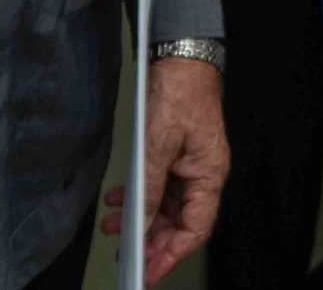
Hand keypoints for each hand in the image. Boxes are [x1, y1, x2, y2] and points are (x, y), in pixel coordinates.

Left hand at [100, 56, 226, 283]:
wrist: (181, 55)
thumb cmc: (180, 91)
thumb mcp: (159, 143)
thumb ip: (152, 187)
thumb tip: (143, 223)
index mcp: (209, 174)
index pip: (195, 229)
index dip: (172, 254)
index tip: (149, 271)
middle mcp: (203, 173)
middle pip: (180, 221)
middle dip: (151, 239)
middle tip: (126, 254)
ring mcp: (190, 163)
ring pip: (166, 205)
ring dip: (140, 217)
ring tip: (113, 226)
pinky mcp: (176, 152)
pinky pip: (159, 184)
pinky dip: (139, 195)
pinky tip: (119, 198)